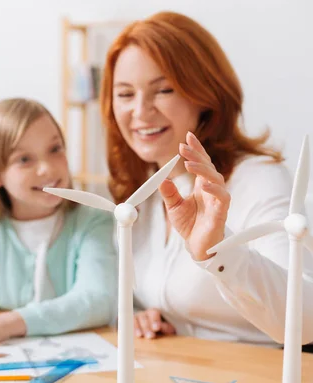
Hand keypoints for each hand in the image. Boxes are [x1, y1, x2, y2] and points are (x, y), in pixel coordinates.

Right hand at [134, 308, 175, 338]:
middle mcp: (144, 314)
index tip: (157, 328)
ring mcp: (136, 319)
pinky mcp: (131, 325)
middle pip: (143, 318)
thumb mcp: (167, 328)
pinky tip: (133, 335)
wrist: (155, 333)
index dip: (155, 320)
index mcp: (154, 313)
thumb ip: (166, 327)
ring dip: (137, 328)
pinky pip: (129, 325)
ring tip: (140, 335)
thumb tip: (162, 328)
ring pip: (135, 320)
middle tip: (150, 336)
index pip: (154, 314)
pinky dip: (130, 329)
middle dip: (147, 327)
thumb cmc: (162, 330)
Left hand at [159, 132, 229, 260]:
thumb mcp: (174, 206)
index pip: (201, 163)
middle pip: (207, 167)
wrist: (197, 246)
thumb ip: (169, 192)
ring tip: (188, 164)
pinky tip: (202, 184)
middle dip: (196, 155)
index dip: (196, 149)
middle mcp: (211, 189)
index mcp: (201, 185)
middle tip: (184, 147)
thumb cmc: (189, 225)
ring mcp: (217, 199)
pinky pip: (221, 197)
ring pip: (215, 178)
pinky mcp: (221, 211)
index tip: (188, 136)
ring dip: (202, 170)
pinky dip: (213, 188)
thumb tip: (161, 178)